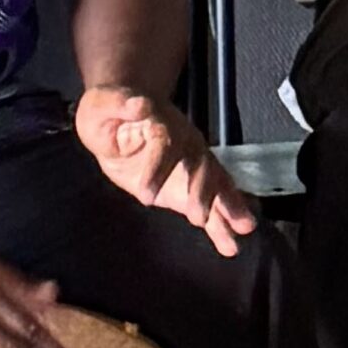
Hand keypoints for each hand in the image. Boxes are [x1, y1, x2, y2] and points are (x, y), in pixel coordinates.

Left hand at [76, 86, 256, 258]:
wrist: (120, 117)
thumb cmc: (108, 110)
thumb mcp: (103, 104)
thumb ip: (120, 104)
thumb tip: (140, 103)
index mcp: (163, 124)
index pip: (165, 146)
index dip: (158, 169)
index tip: (146, 195)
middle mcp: (185, 145)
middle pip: (201, 166)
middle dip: (203, 191)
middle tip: (199, 216)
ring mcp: (191, 166)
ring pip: (215, 185)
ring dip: (227, 206)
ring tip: (243, 228)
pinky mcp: (187, 187)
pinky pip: (209, 205)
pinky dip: (221, 225)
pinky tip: (230, 245)